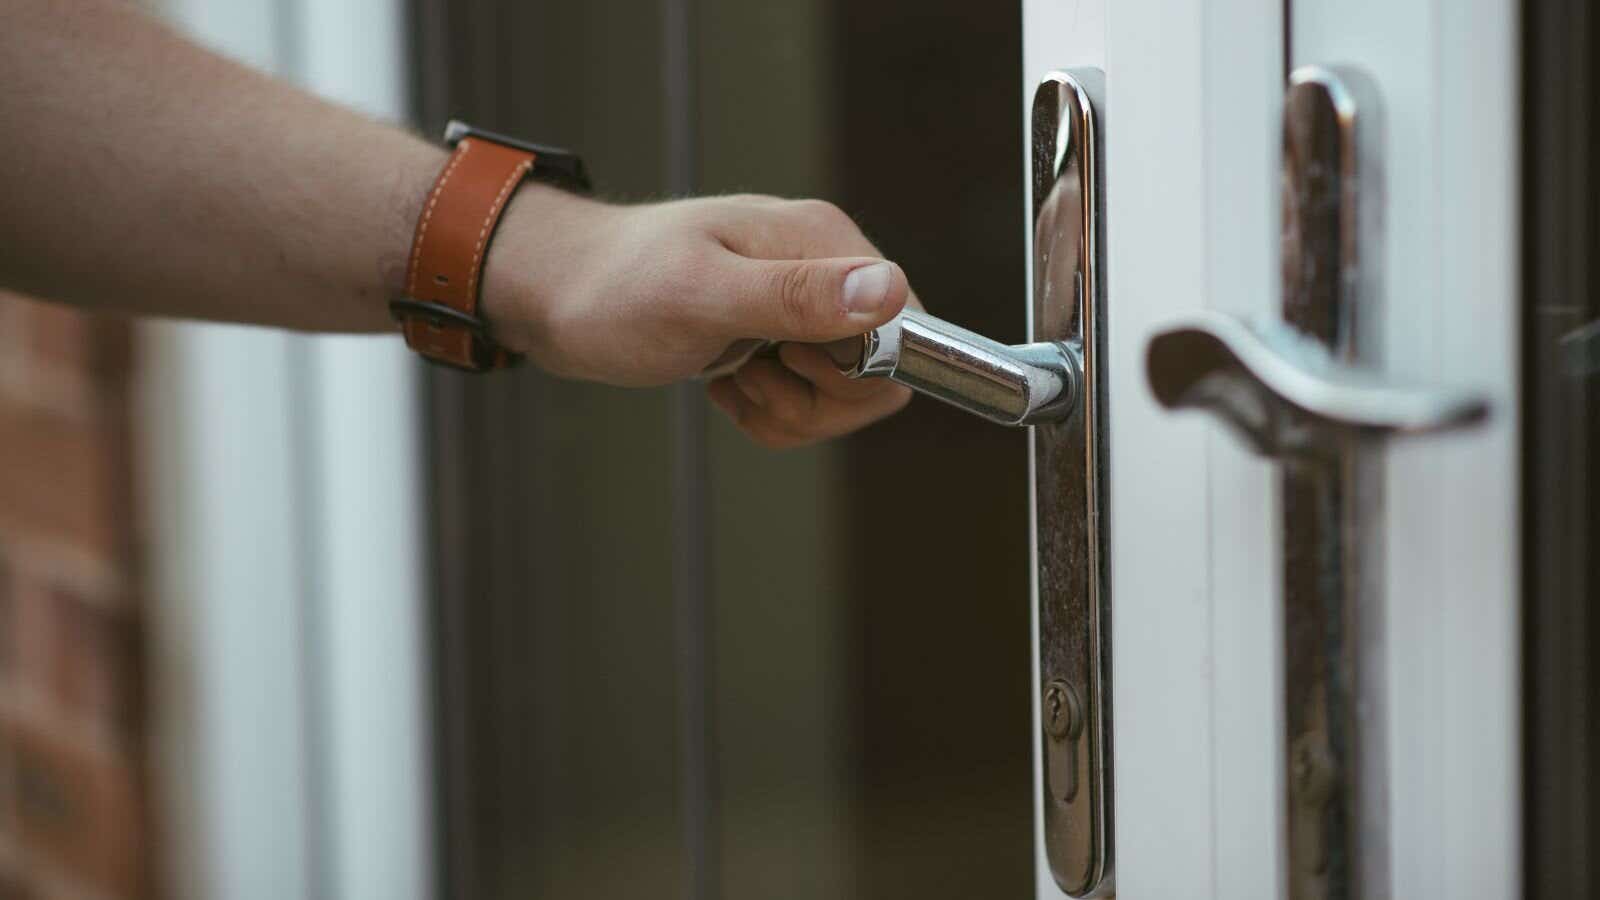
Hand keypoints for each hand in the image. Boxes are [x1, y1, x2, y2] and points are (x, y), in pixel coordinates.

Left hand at [481, 188, 916, 447]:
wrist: (555, 294)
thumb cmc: (615, 288)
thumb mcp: (702, 296)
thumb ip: (796, 296)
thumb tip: (887, 293)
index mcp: (823, 243)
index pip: (907, 328)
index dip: (860, 371)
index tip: (792, 362)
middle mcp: (823, 270)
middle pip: (880, 373)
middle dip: (817, 402)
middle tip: (751, 376)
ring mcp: (801, 307)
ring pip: (844, 398)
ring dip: (787, 411)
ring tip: (730, 379)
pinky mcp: (777, 338)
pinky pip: (807, 404)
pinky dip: (768, 413)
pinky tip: (723, 386)